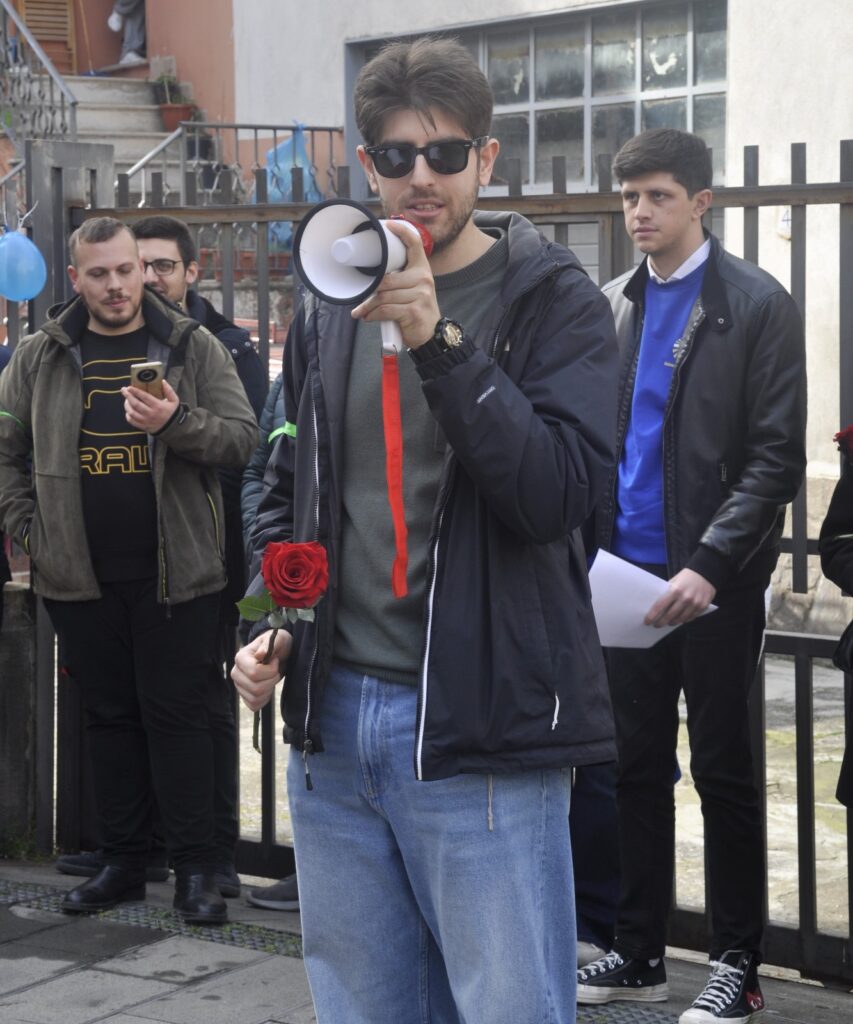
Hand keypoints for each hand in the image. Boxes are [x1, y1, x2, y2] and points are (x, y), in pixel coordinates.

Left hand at [122, 378, 179, 432]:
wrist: (174, 428)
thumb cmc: (172, 413)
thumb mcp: (174, 400)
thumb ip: (169, 390)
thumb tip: (162, 381)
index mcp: (158, 406)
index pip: (144, 397)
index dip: (135, 391)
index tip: (129, 387)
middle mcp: (151, 414)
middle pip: (135, 404)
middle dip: (128, 396)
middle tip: (124, 390)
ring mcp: (146, 421)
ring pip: (132, 412)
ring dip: (127, 405)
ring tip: (126, 400)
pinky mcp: (144, 426)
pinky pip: (132, 421)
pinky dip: (128, 415)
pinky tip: (128, 411)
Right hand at [231, 629, 292, 711]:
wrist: (278, 653)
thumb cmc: (277, 644)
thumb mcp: (277, 640)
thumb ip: (268, 645)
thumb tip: (260, 655)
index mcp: (240, 658)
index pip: (254, 673)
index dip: (270, 670)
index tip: (275, 661)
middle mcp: (236, 673)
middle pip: (255, 688)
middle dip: (272, 680)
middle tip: (276, 670)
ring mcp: (239, 685)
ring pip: (255, 698)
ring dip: (269, 689)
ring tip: (271, 678)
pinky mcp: (244, 695)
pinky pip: (254, 705)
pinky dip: (265, 699)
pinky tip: (268, 688)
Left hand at [350, 220, 440, 348]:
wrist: (430, 334)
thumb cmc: (415, 309)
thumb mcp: (412, 289)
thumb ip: (397, 279)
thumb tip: (371, 277)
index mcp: (421, 269)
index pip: (414, 244)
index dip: (402, 231)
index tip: (389, 224)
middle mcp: (423, 279)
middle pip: (386, 279)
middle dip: (370, 291)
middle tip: (362, 298)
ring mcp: (420, 295)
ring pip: (383, 296)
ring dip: (368, 306)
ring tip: (362, 311)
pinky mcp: (414, 310)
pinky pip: (386, 310)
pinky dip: (373, 315)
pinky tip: (368, 317)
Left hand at [644, 568, 715, 626]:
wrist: (706, 572)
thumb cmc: (686, 577)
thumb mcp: (674, 581)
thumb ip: (667, 592)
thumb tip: (657, 606)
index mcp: (675, 590)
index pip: (660, 606)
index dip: (652, 615)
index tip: (647, 621)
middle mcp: (685, 598)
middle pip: (670, 615)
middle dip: (661, 622)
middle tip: (656, 625)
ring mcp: (695, 603)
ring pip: (681, 619)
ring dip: (672, 622)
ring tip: (668, 623)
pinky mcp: (703, 607)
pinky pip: (691, 618)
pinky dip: (684, 620)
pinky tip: (679, 620)